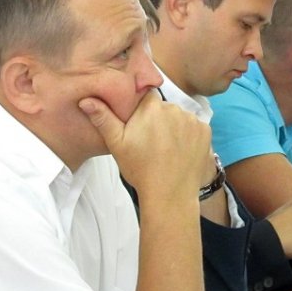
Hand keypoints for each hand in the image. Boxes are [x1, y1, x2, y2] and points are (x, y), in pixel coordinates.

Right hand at [79, 90, 211, 202]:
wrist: (170, 195)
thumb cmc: (141, 170)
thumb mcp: (117, 144)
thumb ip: (103, 118)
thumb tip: (86, 99)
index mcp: (151, 107)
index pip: (146, 96)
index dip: (141, 109)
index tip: (139, 124)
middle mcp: (174, 108)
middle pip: (164, 107)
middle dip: (158, 119)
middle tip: (151, 142)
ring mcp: (192, 120)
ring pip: (179, 117)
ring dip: (174, 127)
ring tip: (166, 149)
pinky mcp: (205, 131)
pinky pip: (195, 127)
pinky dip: (189, 136)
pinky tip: (180, 151)